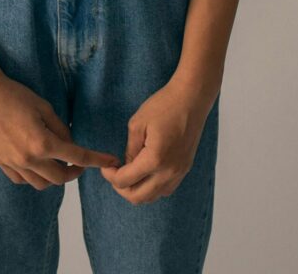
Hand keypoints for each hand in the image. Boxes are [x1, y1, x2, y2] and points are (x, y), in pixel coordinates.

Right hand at [0, 72, 120, 190]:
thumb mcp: (44, 107)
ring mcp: (13, 163)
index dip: (96, 160)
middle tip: (78, 163)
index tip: (110, 162)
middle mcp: (28, 158)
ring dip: (54, 177)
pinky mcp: (1, 162)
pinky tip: (36, 164)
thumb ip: (61, 128)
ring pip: (40, 184)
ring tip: (58, 164)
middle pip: (59, 178)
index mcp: (43, 143)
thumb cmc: (15, 95)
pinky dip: (34, 176)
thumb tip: (69, 144)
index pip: (77, 157)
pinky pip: (22, 180)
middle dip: (74, 172)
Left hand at [100, 79, 215, 204]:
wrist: (191, 99)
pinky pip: (165, 189)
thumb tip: (127, 166)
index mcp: (154, 160)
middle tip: (114, 174)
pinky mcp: (185, 169)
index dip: (110, 176)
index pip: (126, 181)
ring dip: (138, 190)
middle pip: (139, 197)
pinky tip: (146, 173)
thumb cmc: (164, 106)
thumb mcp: (137, 123)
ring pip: (153, 196)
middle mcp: (168, 172)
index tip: (105, 167)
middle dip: (122, 189)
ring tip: (129, 173)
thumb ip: (130, 149)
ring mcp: (179, 172)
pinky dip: (152, 187)